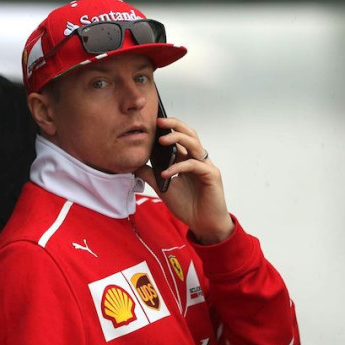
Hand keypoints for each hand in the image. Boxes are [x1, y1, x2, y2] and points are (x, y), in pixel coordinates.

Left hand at [135, 117, 234, 244]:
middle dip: (174, 124)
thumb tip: (132, 164)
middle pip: (189, 133)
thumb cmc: (187, 205)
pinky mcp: (211, 175)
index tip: (153, 121)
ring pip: (194, 144)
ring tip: (161, 140)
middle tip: (159, 121)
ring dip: (177, 138)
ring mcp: (206, 166)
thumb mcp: (162, 187)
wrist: (203, 224)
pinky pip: (194, 165)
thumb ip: (149, 174)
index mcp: (187, 159)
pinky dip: (178, 167)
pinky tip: (166, 173)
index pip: (179, 137)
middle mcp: (197, 159)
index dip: (169, 127)